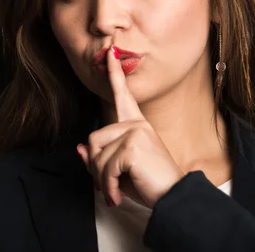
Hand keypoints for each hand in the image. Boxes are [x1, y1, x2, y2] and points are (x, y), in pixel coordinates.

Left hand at [77, 45, 184, 207]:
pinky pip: (105, 166)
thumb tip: (80, 148)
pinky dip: (108, 186)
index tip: (110, 53)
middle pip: (94, 139)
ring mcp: (135, 132)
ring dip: (102, 180)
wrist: (174, 200)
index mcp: (136, 125)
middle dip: (96, 167)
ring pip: (96, 154)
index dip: (115, 74)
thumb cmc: (149, 185)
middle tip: (110, 185)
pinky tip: (118, 195)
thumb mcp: (118, 171)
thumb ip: (99, 158)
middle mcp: (136, 124)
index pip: (122, 96)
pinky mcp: (133, 145)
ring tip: (116, 190)